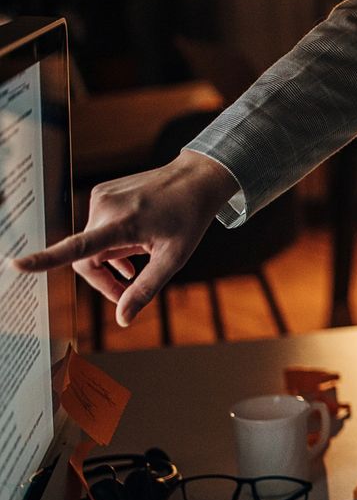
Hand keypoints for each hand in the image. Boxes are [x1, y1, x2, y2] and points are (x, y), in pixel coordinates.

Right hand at [10, 151, 238, 326]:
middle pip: (87, 258)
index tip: (16, 265)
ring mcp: (100, 197)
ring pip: (92, 244)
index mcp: (122, 223)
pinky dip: (112, 243)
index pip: (78, 247)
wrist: (196, 179)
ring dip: (111, 259)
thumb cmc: (189, 219)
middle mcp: (103, 207)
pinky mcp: (101, 193)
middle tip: (129, 292)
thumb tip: (122, 320)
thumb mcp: (174, 259)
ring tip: (140, 260)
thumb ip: (145, 288)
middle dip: (105, 279)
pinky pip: (98, 228)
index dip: (45, 259)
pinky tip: (134, 246)